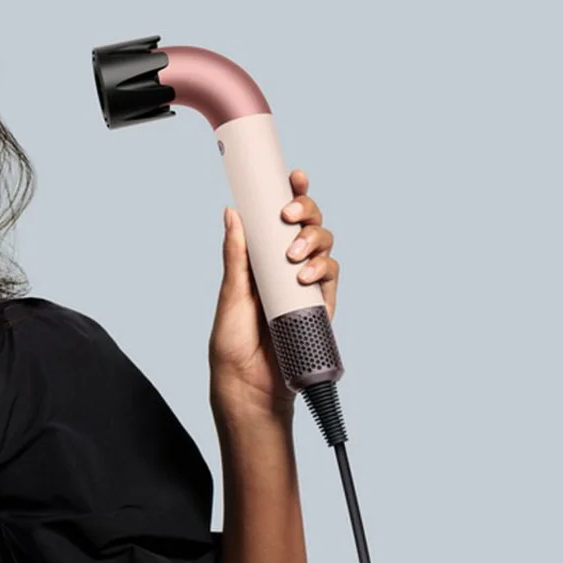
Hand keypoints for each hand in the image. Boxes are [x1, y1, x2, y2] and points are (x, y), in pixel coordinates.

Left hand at [209, 168, 340, 417]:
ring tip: (293, 256)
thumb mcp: (230, 295)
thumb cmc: (233, 343)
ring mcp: (306, 285)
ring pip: (324, 246)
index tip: (293, 176)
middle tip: (288, 214)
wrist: (250, 386)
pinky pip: (332, 277)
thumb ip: (235, 256)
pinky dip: (322, 269)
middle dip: (305, 211)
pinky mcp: (321, 306)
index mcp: (262, 258)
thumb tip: (232, 212)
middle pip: (309, 225)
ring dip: (313, 240)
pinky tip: (306, 274)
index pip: (280, 219)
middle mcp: (286, 266)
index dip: (292, 194)